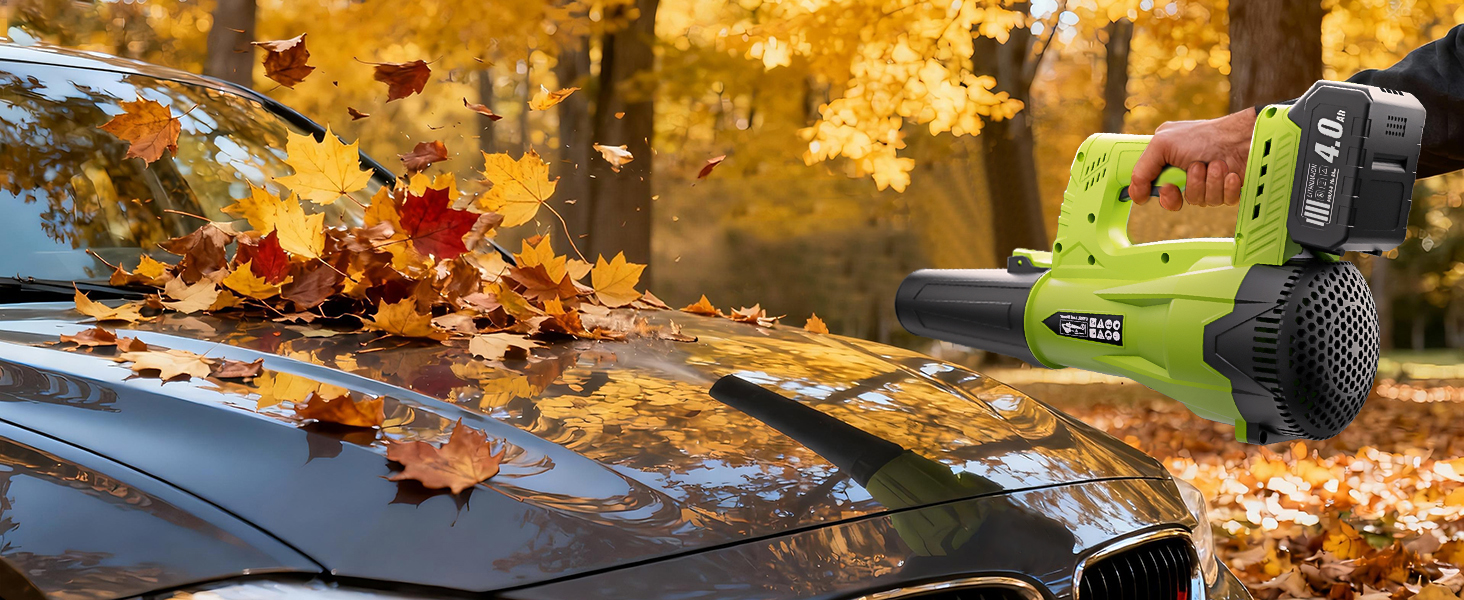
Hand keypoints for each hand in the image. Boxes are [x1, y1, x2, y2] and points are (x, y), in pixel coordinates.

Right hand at [1129, 107, 1257, 210]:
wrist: (1241, 138)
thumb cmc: (1204, 136)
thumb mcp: (1162, 145)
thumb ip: (1142, 170)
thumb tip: (1134, 195)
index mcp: (1168, 162)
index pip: (1156, 189)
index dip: (1163, 194)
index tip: (1169, 188)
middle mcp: (1185, 174)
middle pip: (1177, 200)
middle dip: (1189, 186)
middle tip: (1196, 169)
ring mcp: (1206, 183)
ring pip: (1200, 201)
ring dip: (1209, 182)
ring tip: (1216, 163)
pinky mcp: (1227, 190)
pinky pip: (1222, 201)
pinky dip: (1226, 187)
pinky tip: (1231, 173)